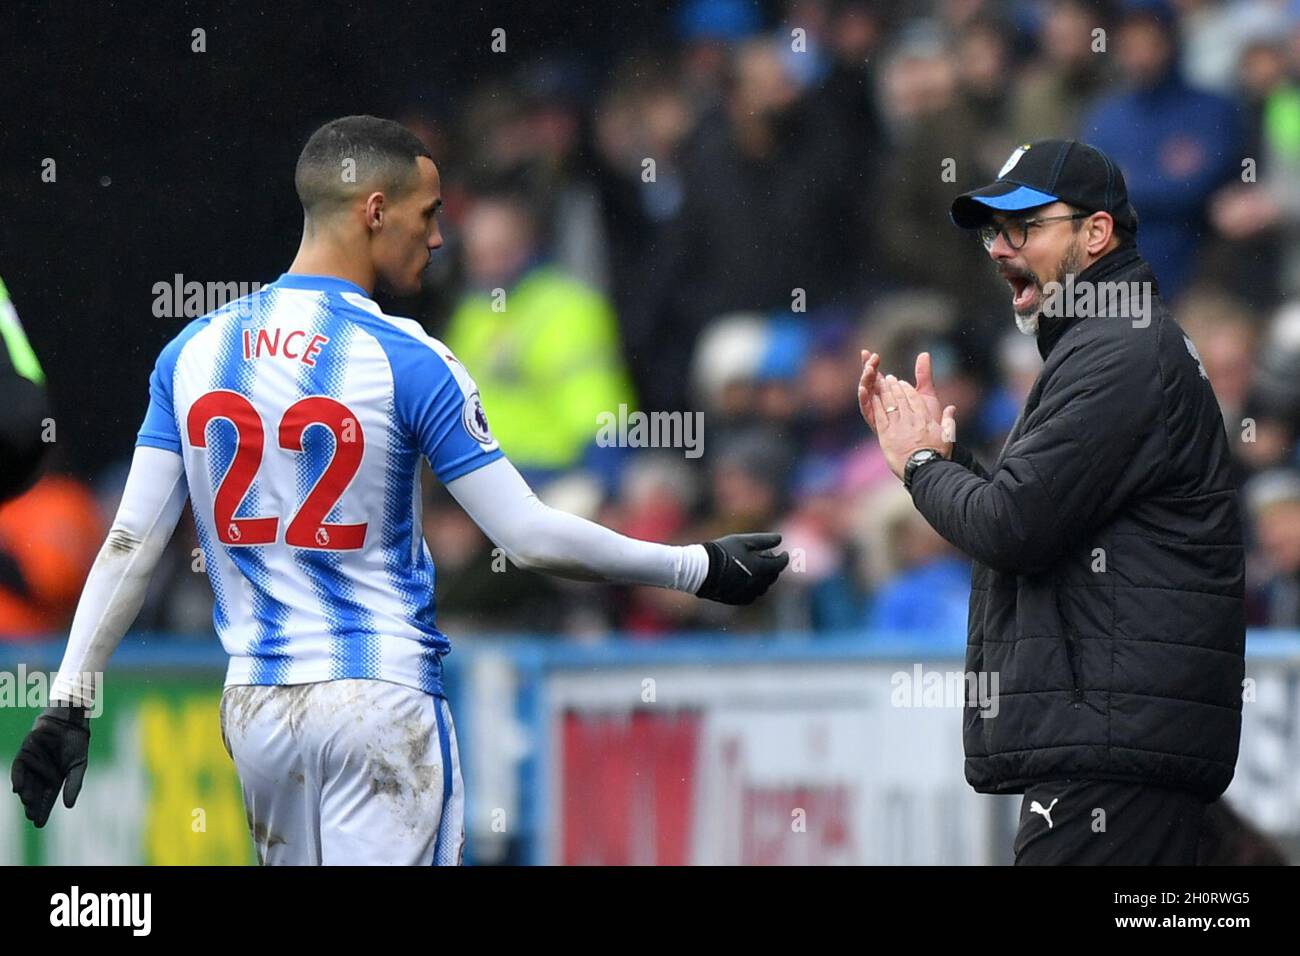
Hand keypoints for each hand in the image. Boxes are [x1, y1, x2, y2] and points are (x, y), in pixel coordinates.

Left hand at [11, 703, 89, 827]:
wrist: (69, 721)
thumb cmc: (77, 742)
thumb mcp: (79, 766)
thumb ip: (73, 784)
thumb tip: (68, 806)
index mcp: (55, 779)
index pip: (47, 798)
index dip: (43, 811)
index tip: (39, 824)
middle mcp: (41, 774)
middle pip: (34, 794)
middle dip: (32, 806)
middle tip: (31, 816)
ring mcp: (32, 764)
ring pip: (26, 784)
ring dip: (26, 795)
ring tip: (28, 804)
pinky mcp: (24, 753)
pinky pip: (18, 768)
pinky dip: (17, 778)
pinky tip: (18, 789)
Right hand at [696, 533, 789, 604]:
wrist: (700, 569)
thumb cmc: (722, 551)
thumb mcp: (743, 540)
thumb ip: (763, 540)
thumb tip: (780, 539)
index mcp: (760, 568)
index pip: (780, 565)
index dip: (784, 558)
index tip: (783, 553)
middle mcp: (756, 583)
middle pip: (772, 577)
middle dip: (774, 567)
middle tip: (768, 558)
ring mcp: (746, 593)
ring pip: (763, 588)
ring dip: (765, 579)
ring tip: (757, 569)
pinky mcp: (736, 600)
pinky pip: (752, 596)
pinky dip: (754, 588)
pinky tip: (747, 580)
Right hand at [859, 350, 944, 433]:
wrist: (930, 445)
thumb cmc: (929, 422)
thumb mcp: (926, 394)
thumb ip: (924, 375)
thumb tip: (924, 354)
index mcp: (891, 396)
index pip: (878, 376)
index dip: (872, 364)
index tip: (869, 352)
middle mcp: (882, 405)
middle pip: (870, 383)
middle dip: (867, 368)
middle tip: (868, 356)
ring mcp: (879, 414)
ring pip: (867, 394)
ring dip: (866, 380)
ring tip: (869, 369)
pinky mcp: (878, 424)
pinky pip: (867, 411)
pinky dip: (863, 399)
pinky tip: (863, 388)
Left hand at [872, 376, 955, 479]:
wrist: (924, 468)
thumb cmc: (938, 455)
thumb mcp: (947, 436)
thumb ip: (948, 420)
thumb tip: (952, 408)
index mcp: (924, 419)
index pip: (915, 399)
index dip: (908, 390)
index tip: (903, 383)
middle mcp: (910, 419)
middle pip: (901, 398)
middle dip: (894, 386)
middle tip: (890, 378)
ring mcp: (897, 426)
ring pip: (890, 404)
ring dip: (885, 391)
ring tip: (881, 383)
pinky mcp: (886, 435)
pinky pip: (880, 416)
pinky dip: (877, 405)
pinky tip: (873, 397)